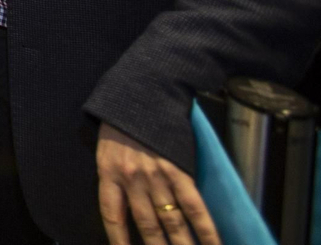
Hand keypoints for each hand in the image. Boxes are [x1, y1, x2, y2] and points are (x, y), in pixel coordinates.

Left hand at [96, 124, 219, 244]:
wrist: (144, 91)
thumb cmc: (123, 120)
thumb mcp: (107, 148)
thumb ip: (115, 177)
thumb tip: (127, 207)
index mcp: (109, 173)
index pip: (112, 217)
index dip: (119, 240)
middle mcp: (132, 179)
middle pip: (146, 227)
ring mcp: (157, 176)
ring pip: (171, 222)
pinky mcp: (180, 170)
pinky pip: (194, 206)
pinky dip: (204, 229)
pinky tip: (213, 244)